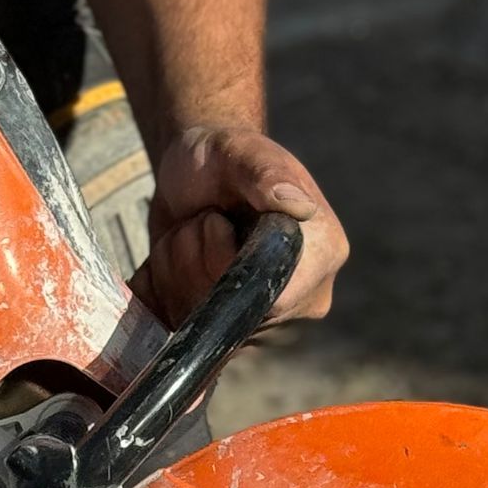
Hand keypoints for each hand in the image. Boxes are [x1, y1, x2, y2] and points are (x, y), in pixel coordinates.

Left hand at [136, 124, 347, 328]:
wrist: (193, 177)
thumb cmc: (222, 158)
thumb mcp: (239, 151)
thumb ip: (266, 173)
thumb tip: (298, 205)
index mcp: (322, 257)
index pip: (274, 297)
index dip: (226, 266)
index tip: (213, 221)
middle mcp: (302, 301)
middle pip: (233, 314)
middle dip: (196, 263)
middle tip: (202, 221)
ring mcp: (265, 324)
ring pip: (201, 324)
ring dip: (176, 273)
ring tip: (191, 234)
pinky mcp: (227, 336)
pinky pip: (182, 330)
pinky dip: (165, 292)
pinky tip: (176, 260)